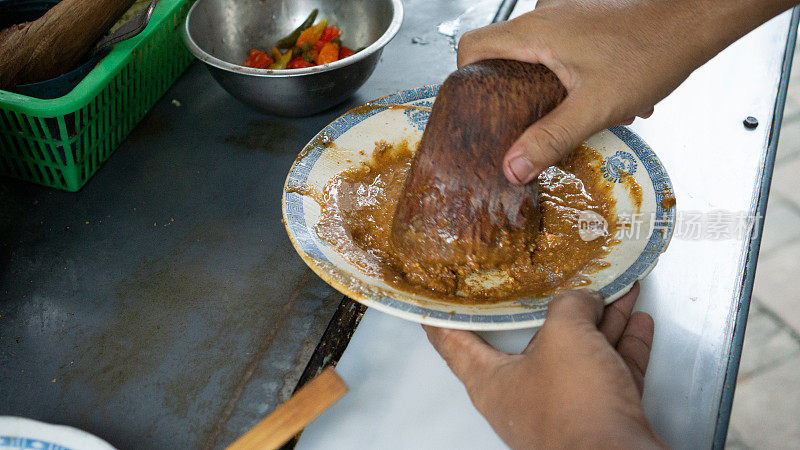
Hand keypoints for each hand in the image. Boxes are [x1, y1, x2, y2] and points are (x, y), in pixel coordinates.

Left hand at [424, 282, 665, 448]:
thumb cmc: (577, 411)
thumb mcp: (564, 337)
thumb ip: (570, 306)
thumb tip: (584, 298)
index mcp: (493, 380)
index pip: (454, 342)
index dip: (443, 317)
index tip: (434, 299)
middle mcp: (524, 394)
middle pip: (534, 340)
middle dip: (553, 307)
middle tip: (555, 279)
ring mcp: (562, 406)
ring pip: (578, 352)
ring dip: (600, 320)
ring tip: (613, 290)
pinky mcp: (598, 415)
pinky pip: (609, 370)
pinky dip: (622, 345)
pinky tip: (635, 322)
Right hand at [457, 0, 795, 183]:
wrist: (695, 20)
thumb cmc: (651, 52)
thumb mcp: (595, 107)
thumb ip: (550, 139)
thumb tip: (512, 167)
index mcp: (534, 33)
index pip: (471, 46)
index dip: (463, 79)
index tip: (472, 109)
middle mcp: (544, 18)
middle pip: (500, 55)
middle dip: (508, 93)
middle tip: (517, 125)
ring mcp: (566, 17)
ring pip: (534, 56)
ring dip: (545, 89)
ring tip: (568, 115)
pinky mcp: (586, 23)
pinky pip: (560, 52)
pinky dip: (569, 77)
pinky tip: (597, 99)